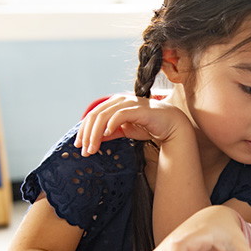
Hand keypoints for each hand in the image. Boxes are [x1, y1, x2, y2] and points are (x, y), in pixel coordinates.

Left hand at [74, 93, 190, 155]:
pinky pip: (120, 115)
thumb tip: (94, 139)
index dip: (83, 131)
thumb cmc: (149, 126)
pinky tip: (106, 134)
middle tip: (84, 151)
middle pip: (95, 115)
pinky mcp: (138, 109)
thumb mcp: (125, 130)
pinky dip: (111, 124)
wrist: (171, 125)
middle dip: (87, 134)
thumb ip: (110, 132)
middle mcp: (119, 100)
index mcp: (114, 103)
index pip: (92, 115)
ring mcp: (129, 103)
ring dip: (95, 134)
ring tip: (93, 148)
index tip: (79, 146)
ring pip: (104, 116)